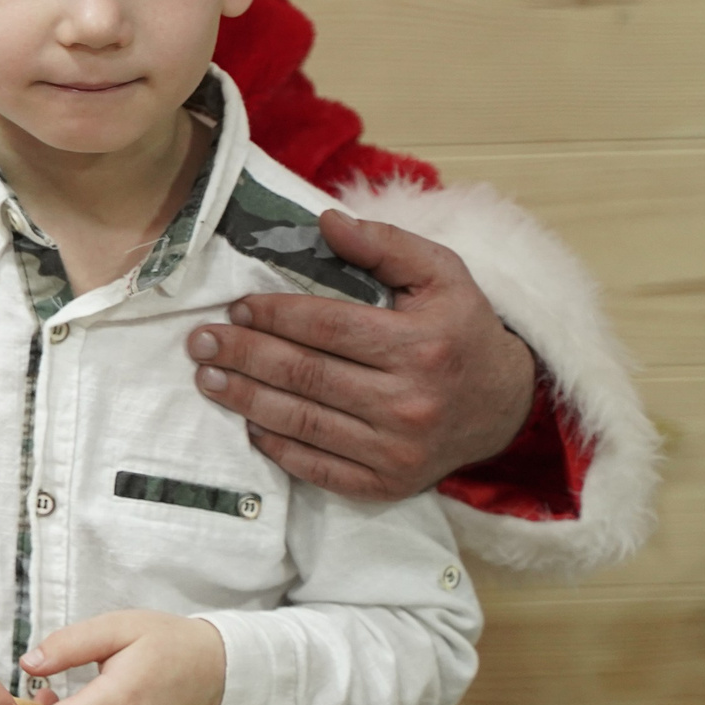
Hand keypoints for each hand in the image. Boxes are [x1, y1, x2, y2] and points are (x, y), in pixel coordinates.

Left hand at [187, 208, 536, 502]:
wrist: (503, 405)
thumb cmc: (462, 330)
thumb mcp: (441, 273)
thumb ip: (385, 244)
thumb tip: (327, 220)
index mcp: (421, 345)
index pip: (328, 327)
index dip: (275, 316)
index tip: (237, 307)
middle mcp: (410, 402)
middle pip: (306, 375)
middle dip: (244, 356)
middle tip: (201, 343)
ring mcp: (397, 450)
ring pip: (303, 422)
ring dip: (247, 400)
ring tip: (208, 379)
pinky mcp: (387, 484)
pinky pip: (319, 468)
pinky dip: (278, 447)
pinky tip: (250, 424)